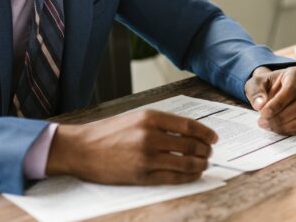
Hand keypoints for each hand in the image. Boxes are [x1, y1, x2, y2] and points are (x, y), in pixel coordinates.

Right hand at [45, 109, 217, 184]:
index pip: (189, 126)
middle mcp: (150, 136)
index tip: (214, 138)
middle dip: (205, 150)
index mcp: (150, 117)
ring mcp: (146, 157)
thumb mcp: (136, 118)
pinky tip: (193, 174)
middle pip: (191, 145)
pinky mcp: (142, 176)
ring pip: (186, 163)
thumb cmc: (108, 132)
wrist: (81, 149)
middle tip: (210, 153)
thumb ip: (161, 123)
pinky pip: (173, 178)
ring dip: (200, 164)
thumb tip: (190, 132)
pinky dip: (188, 177)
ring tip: (203, 164)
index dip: (206, 133)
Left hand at [244, 66, 295, 134]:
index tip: (263, 112)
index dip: (277, 104)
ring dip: (283, 125)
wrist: (270, 90)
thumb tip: (260, 105)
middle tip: (262, 121)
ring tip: (267, 124)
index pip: (291, 90)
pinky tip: (274, 127)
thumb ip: (255, 92)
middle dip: (279, 117)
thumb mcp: (254, 83)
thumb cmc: (264, 85)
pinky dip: (287, 130)